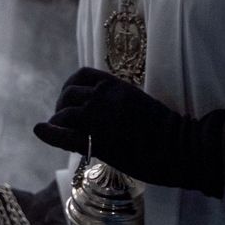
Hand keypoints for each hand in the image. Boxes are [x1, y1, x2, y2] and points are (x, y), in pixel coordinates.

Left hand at [32, 66, 224, 196]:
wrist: (184, 148)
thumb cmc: (170, 131)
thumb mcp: (141, 103)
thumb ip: (119, 101)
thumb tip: (103, 108)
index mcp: (117, 86)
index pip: (81, 75)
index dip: (69, 86)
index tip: (69, 98)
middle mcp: (104, 97)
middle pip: (68, 94)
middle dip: (61, 105)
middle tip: (62, 119)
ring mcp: (100, 119)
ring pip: (64, 113)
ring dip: (57, 121)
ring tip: (58, 131)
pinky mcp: (99, 142)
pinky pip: (65, 135)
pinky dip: (49, 132)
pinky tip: (39, 130)